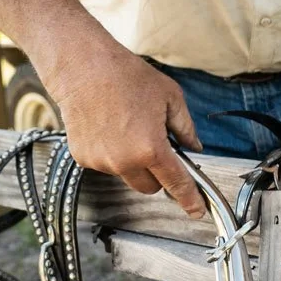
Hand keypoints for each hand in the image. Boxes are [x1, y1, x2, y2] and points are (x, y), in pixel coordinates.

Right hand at [40, 38, 206, 218]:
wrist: (86, 69)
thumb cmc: (129, 78)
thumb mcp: (171, 97)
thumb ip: (185, 128)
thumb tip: (194, 147)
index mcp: (151, 148)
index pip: (176, 183)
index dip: (189, 199)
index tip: (197, 211)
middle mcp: (124, 162)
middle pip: (150, 187)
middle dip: (159, 173)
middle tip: (158, 144)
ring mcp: (101, 163)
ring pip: (128, 175)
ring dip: (135, 162)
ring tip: (130, 126)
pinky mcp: (84, 159)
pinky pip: (107, 165)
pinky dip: (114, 153)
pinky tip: (111, 127)